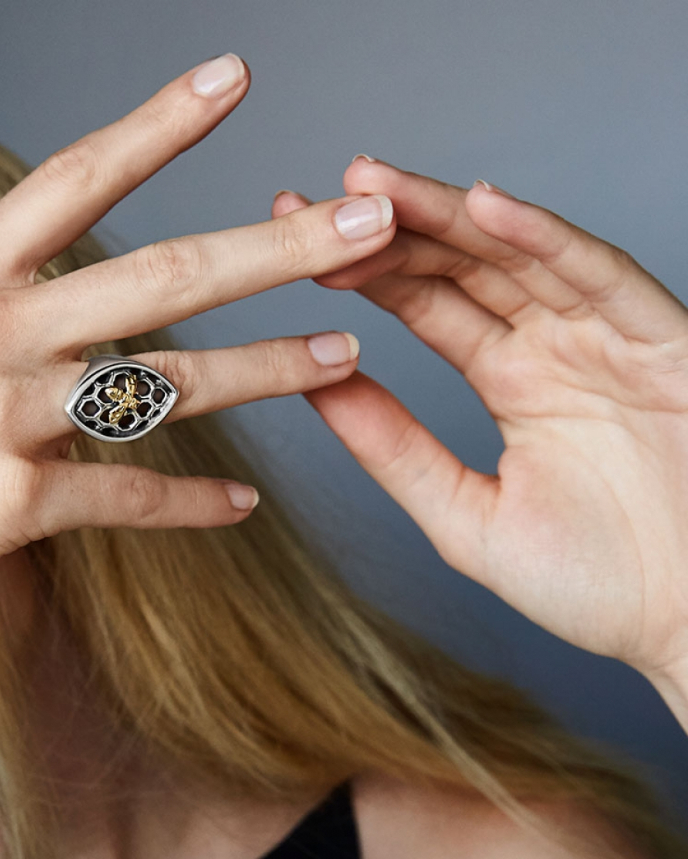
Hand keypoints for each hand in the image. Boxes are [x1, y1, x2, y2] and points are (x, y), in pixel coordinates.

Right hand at [0, 57, 396, 655]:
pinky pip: (128, 497)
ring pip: (166, 384)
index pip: (72, 177)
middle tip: (367, 220)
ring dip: (267, 369)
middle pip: (157, 271)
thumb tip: (43, 285)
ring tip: (344, 356)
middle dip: (273, 243)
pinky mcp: (8, 504)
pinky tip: (242, 505)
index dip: (157, 123)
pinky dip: (191, 505)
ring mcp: (0, 417)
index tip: (232, 78)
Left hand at [273, 159, 687, 682]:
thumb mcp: (465, 514)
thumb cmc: (592, 582)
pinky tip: (486, 206)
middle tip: (319, 197)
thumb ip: (395, 450)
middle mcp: (554, 345)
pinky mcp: (663, 342)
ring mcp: (606, 337)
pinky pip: (600, 277)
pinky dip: (546, 239)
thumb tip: (318, 388)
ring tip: (375, 185)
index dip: (366, 269)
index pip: (427, 304)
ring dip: (448, 214)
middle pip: (462, 265)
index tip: (297, 239)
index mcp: (511, 379)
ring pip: (517, 255)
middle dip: (393, 226)